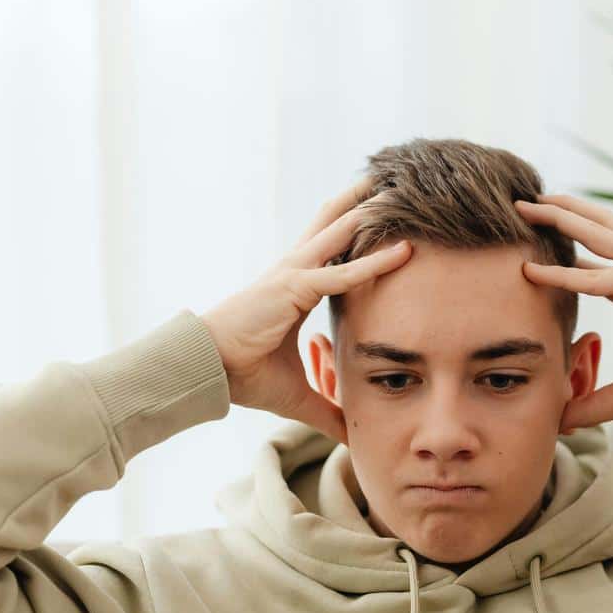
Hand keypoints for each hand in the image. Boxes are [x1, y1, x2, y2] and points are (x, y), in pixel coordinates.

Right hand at [200, 177, 411, 444]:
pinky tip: (403, 251)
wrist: (209, 371)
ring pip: (341, 233)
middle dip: (363, 199)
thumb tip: (350, 435)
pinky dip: (372, 264)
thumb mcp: (298, 394)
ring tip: (400, 187)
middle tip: (394, 177)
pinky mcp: (293, 289)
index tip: (387, 215)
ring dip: (372, 211)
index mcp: (298, 285)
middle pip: (336, 223)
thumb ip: (328, 409)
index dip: (359, 230)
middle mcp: (297, 270)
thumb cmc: (245, 376)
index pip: (336, 249)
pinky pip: (340, 273)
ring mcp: (294, 274)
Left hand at [515, 193, 612, 424]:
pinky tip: (530, 272)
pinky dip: (561, 275)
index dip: (572, 259)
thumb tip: (561, 423)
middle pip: (599, 232)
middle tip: (527, 206)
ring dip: (559, 217)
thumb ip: (591, 403)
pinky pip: (594, 277)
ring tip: (526, 206)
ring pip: (596, 233)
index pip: (603, 268)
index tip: (543, 251)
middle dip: (563, 216)